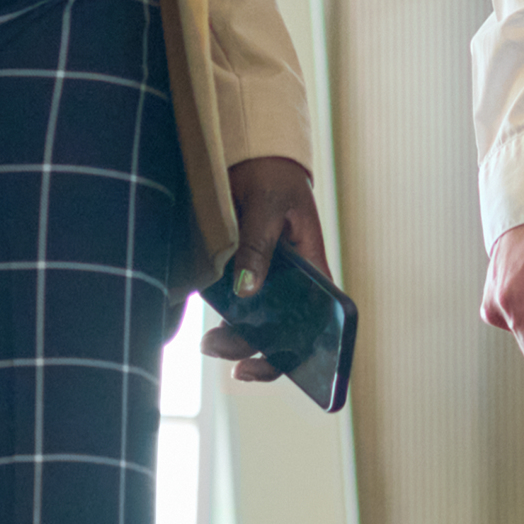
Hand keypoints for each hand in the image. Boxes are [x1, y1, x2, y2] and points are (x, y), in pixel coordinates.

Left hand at [200, 155, 332, 382]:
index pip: (318, 324)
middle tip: (223, 354)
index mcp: (313, 271)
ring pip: (253, 325)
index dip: (305, 353)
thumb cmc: (273, 178)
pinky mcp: (238, 275)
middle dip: (254, 351)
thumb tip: (246, 290)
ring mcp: (264, 282)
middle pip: (280, 333)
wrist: (250, 157)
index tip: (283, 367)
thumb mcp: (268, 206)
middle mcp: (291, 284)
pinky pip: (232, 306)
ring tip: (207, 344)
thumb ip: (256, 246)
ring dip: (232, 341)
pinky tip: (205, 327)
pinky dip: (220, 319)